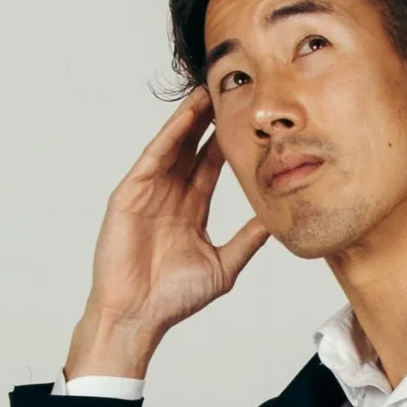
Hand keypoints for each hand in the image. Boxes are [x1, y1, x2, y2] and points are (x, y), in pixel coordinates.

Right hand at [63, 90, 269, 380]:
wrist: (139, 316)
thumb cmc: (173, 298)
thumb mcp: (224, 265)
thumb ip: (248, 239)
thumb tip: (276, 221)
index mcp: (190, 209)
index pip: (211, 166)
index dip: (228, 142)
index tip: (250, 120)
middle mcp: (170, 195)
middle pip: (193, 147)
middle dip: (211, 119)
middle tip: (231, 89)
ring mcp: (148, 192)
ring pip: (174, 145)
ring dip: (191, 118)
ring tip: (210, 89)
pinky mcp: (130, 193)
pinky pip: (154, 157)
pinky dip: (171, 135)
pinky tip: (187, 115)